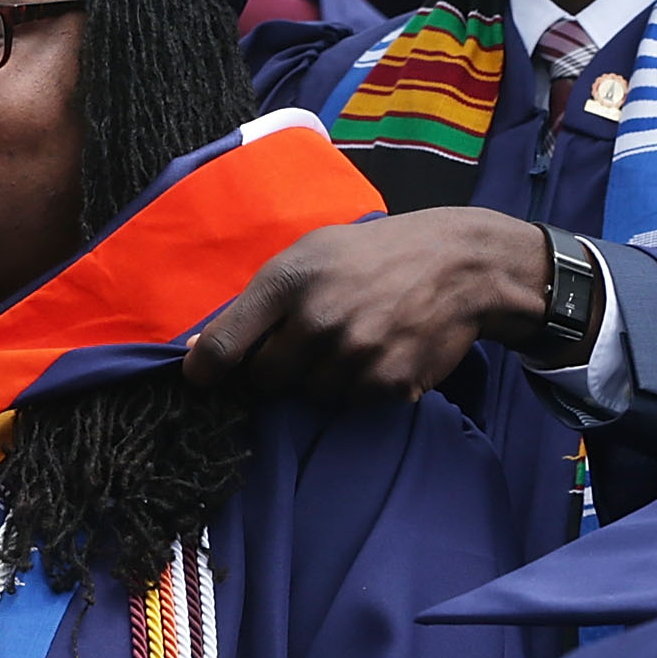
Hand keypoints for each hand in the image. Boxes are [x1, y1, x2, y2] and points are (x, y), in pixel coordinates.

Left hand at [183, 208, 550, 402]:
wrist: (458, 264)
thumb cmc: (370, 256)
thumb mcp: (308, 254)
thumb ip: (256, 302)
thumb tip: (198, 351)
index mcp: (286, 280)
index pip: (223, 344)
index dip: (204, 370)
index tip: (202, 379)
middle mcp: (316, 318)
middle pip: (265, 380)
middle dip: (279, 368)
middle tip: (308, 342)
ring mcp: (353, 353)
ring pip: (310, 395)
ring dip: (323, 378)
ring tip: (352, 341)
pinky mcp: (385, 382)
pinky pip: (351, 403)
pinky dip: (360, 386)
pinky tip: (379, 352)